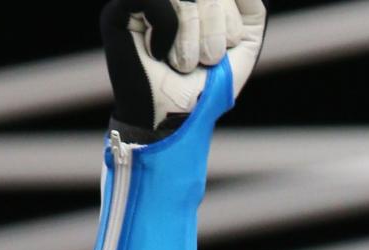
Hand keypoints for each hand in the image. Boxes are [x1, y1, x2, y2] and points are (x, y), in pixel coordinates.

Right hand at [100, 0, 266, 142]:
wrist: (174, 118)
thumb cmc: (207, 86)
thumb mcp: (243, 45)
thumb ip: (250, 9)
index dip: (232, 21)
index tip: (227, 46)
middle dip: (216, 30)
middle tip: (208, 59)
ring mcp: (143, 2)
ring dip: (194, 36)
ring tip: (185, 63)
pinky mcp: (119, 12)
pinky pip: (154, 0)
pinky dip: (167, 31)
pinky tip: (159, 53)